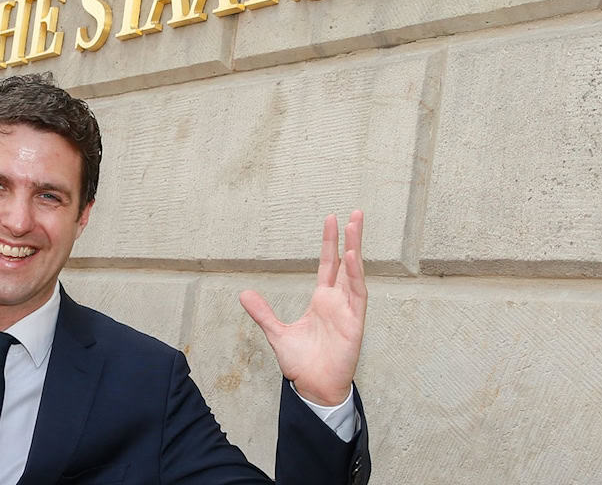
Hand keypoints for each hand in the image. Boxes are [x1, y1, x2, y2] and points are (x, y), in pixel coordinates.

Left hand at [239, 210, 366, 406]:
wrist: (312, 388)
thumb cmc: (302, 364)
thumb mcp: (277, 333)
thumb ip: (263, 312)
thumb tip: (244, 293)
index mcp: (322, 301)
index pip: (329, 265)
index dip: (331, 243)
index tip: (332, 220)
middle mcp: (337, 302)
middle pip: (346, 263)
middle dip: (351, 238)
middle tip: (355, 213)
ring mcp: (348, 311)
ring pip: (355, 273)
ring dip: (357, 249)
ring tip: (355, 225)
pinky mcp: (354, 323)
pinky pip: (357, 295)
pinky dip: (356, 276)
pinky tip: (353, 257)